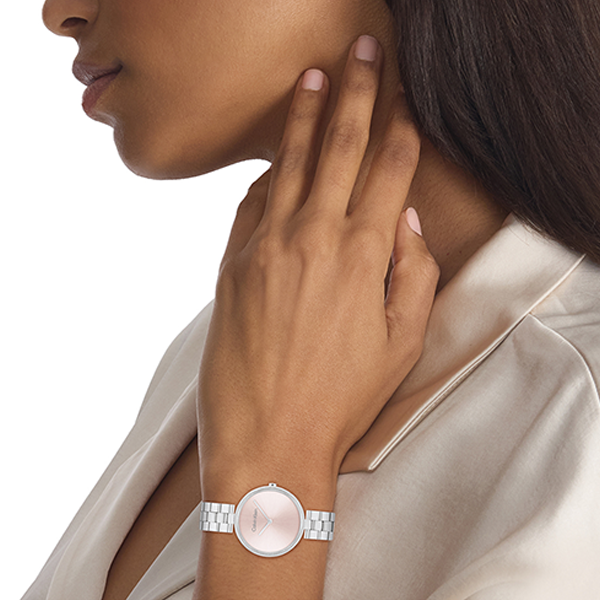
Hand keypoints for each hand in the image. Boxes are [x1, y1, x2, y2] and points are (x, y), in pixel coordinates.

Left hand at [197, 36, 438, 481]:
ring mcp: (265, 246)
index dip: (402, 125)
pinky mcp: (231, 264)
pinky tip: (277, 159)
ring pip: (291, 162)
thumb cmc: (341, 398)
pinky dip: (268, 176)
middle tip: (363, 52)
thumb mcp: (402, 344)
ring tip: (315, 78)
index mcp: (362, 254)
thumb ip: (413, 274)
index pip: (389, 168)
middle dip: (357, 91)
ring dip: (306, 115)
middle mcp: (312, 237)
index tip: (407, 95)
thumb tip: (407, 222)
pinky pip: (251, 203)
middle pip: (340, 145)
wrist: (267, 437)